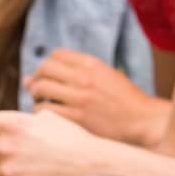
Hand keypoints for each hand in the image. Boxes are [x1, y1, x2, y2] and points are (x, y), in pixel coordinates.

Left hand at [26, 48, 167, 146]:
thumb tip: (31, 78)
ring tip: (43, 102)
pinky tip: (49, 116)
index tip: (49, 76)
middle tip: (40, 90)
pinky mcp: (77, 117)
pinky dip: (41, 112)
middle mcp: (83, 77)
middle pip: (44, 68)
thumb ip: (78, 73)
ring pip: (41, 88)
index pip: (56, 54)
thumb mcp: (107, 75)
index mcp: (92, 64)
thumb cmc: (125, 100)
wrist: (143, 120)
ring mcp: (79, 97)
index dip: (48, 65)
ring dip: (36, 95)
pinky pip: (45, 110)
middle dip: (37, 78)